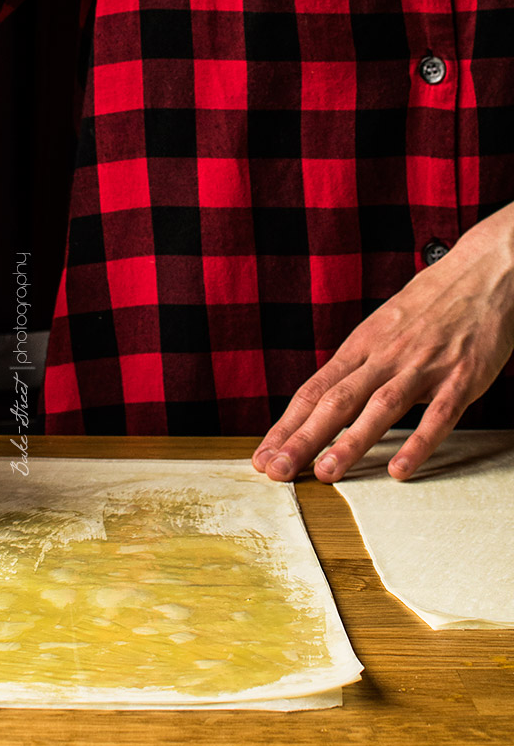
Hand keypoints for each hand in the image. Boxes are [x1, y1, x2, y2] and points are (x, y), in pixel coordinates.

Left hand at [252, 207, 513, 482]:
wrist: (482, 272)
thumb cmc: (430, 304)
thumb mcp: (383, 328)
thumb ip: (358, 365)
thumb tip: (325, 400)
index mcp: (362, 345)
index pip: (314, 390)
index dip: (287, 425)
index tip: (263, 456)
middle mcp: (385, 355)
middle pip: (336, 401)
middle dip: (303, 438)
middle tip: (276, 470)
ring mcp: (423, 366)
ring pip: (380, 407)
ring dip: (351, 441)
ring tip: (326, 473)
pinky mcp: (461, 377)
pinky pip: (438, 415)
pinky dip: (418, 442)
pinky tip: (400, 469)